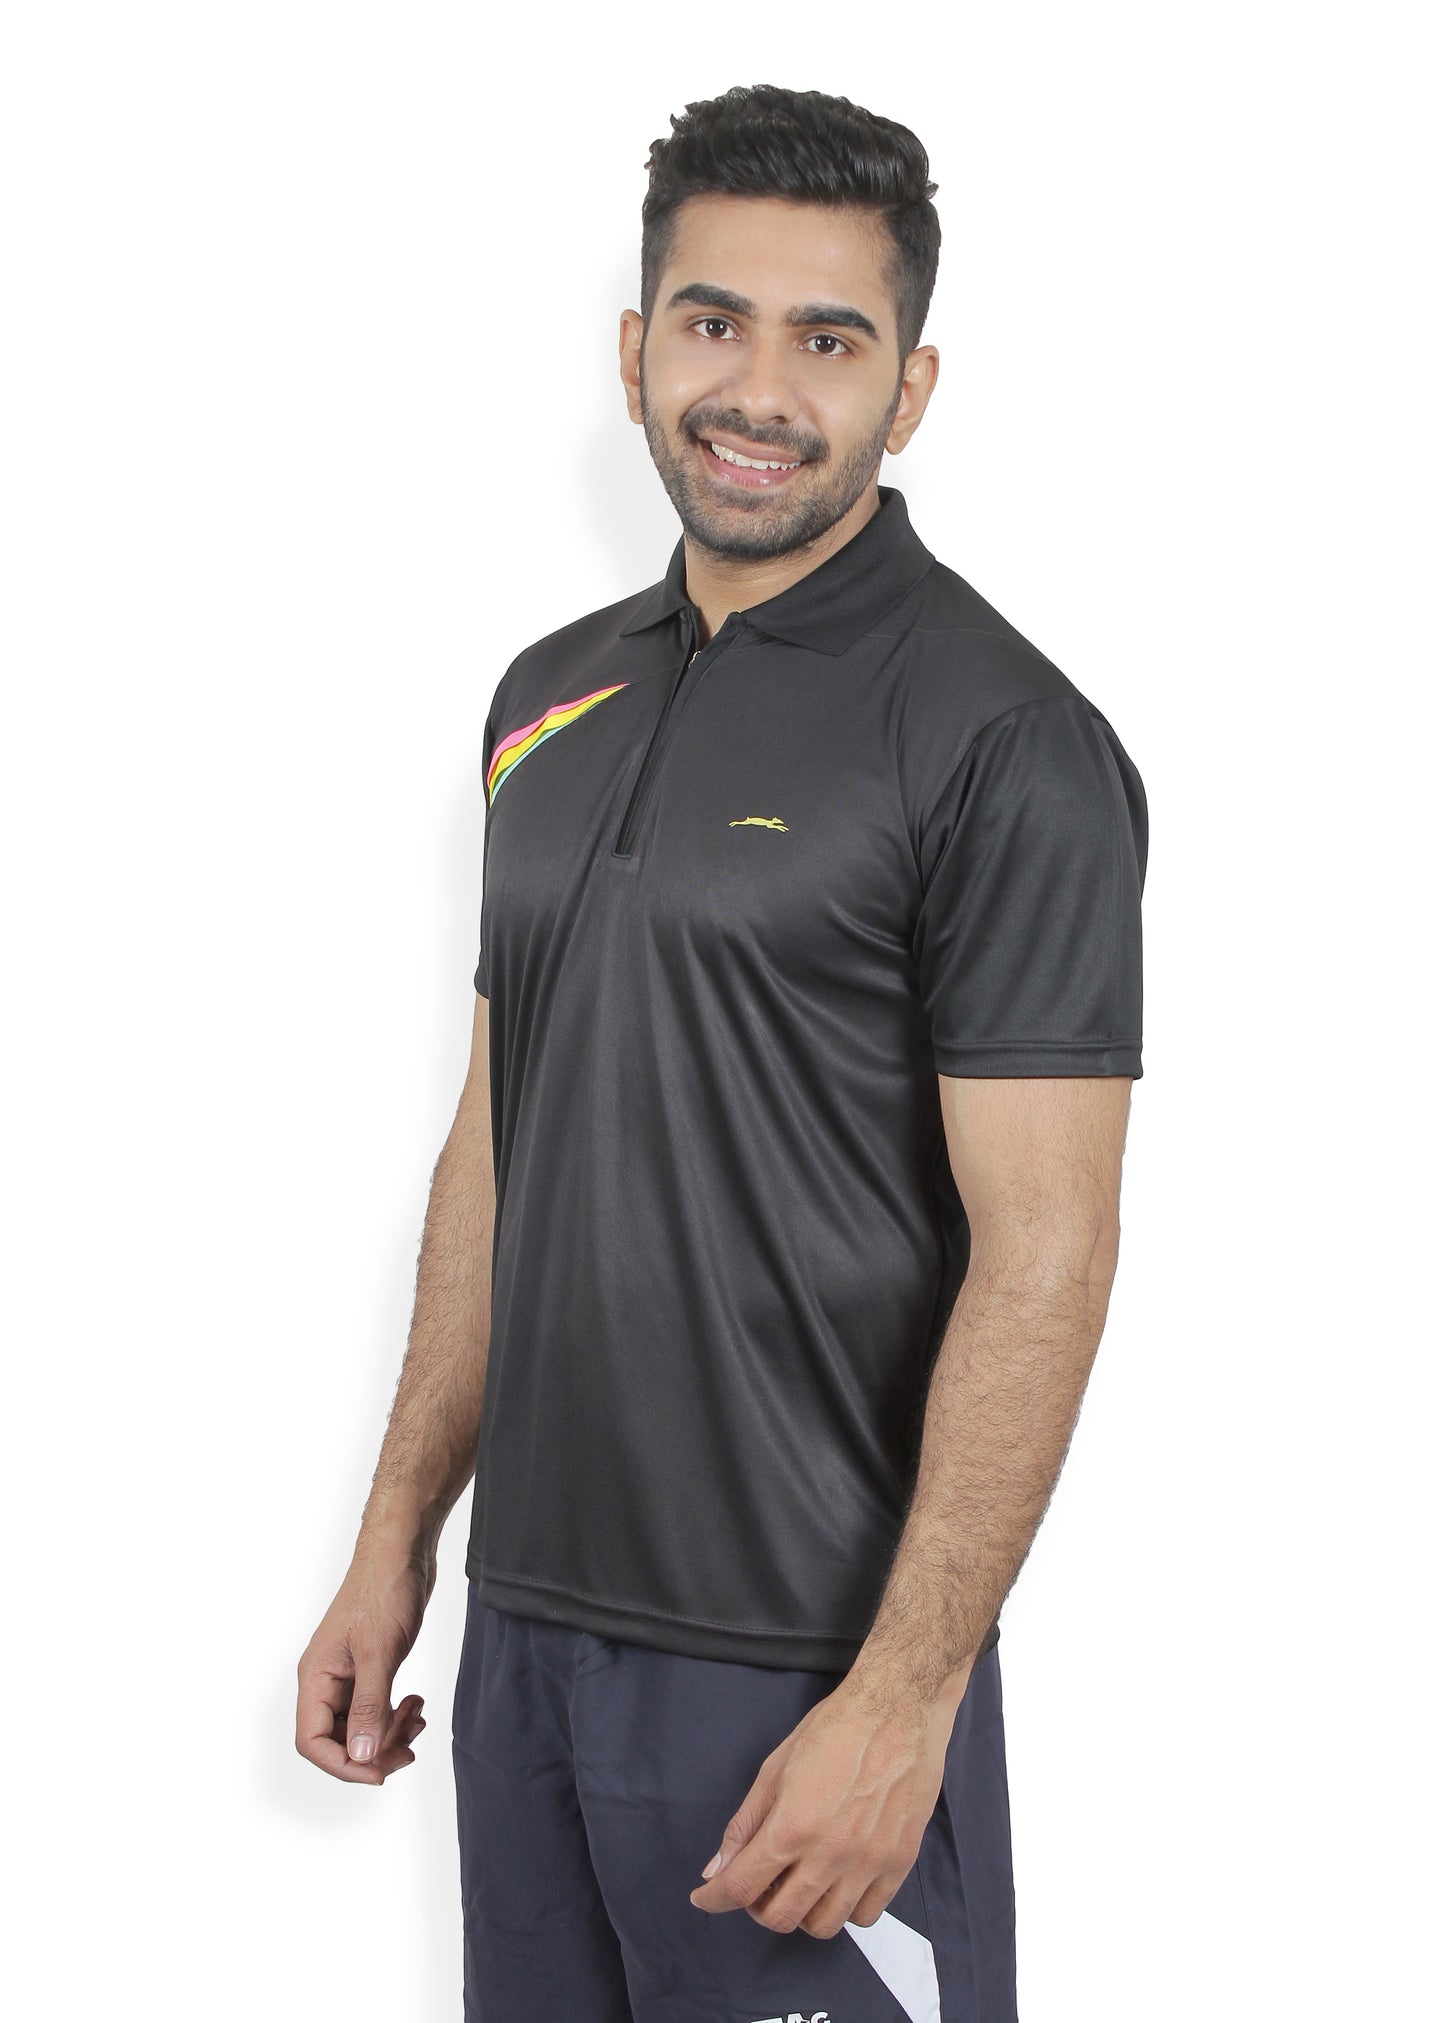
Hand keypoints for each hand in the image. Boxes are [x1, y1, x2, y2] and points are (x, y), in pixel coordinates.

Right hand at [295, 1552, 430, 1784]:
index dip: (344, 1765)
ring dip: (389, 1733)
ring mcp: (346, 1674)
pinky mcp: (368, 1666)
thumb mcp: (379, 1652)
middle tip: (409, 1748)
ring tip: (418, 1718)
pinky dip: (395, 1715)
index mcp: (315, 1677)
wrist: (402, 1552)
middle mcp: (325, 1680)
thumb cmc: (383, 1590)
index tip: (380, 1772)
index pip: (312, 1742)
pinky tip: (416, 1705)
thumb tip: (363, 1755)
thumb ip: (369, 1707)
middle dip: (374, 1750)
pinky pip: (374, 1708)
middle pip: (337, 1740)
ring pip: (359, 1726)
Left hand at [687, 1671, 959, 1938]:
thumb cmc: (835, 1729)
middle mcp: (831, 1854)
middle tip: (758, 1881)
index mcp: (793, 1825)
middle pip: (780, 1918)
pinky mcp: (899, 1863)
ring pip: (823, 1926)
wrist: (898, 1708)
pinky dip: (844, 1908)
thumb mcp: (775, 1767)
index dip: (714, 1898)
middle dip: (756, 1906)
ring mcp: (868, 1863)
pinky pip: (865, 1915)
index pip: (741, 1887)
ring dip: (801, 1912)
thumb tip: (716, 1868)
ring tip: (798, 1881)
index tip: (706, 1897)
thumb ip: (745, 1824)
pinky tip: (836, 1880)